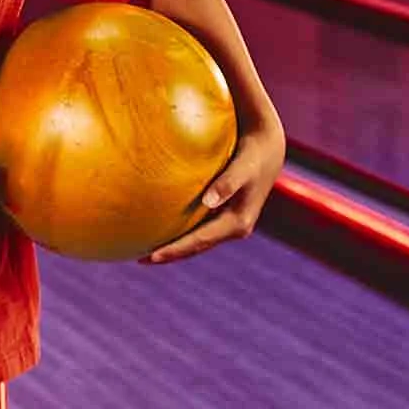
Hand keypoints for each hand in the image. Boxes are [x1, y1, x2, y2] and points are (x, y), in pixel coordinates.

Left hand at [145, 111, 285, 263]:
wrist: (269, 148)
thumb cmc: (253, 155)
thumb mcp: (243, 168)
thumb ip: (227, 184)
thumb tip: (208, 202)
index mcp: (238, 223)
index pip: (200, 241)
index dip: (175, 250)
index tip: (152, 256)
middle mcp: (234, 227)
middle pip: (197, 247)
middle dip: (170, 254)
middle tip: (140, 260)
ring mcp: (230, 222)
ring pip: (198, 240)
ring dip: (175, 246)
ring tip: (146, 250)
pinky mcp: (225, 213)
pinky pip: (199, 227)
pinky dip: (181, 231)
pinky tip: (162, 226)